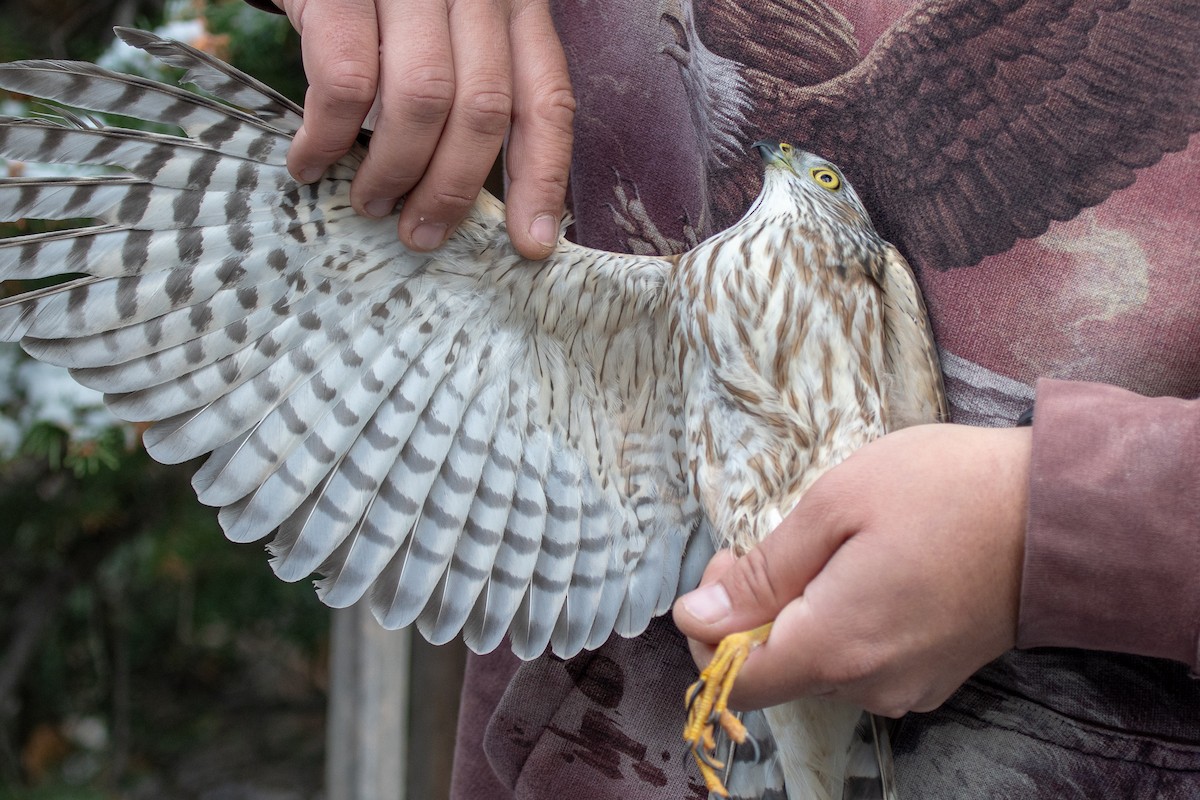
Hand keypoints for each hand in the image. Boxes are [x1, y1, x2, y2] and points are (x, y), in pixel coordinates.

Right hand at [270, 0, 574, 257]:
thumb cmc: (381, 7)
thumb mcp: (446, 35)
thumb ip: (471, 95)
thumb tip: (468, 203)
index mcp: (515, 7)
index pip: (546, 101)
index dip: (542, 179)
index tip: (529, 243)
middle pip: (484, 109)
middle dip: (452, 188)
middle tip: (420, 233)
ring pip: (422, 99)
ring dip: (394, 170)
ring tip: (370, 202)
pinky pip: (344, 80)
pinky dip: (327, 137)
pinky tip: (312, 162)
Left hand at [672, 423, 1030, 717]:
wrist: (1059, 512)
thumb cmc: (944, 490)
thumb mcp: (835, 506)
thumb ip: (761, 572)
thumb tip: (696, 618)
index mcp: (835, 649)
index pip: (731, 683)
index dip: (710, 628)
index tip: (733, 564)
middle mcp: (868, 687)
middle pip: (773, 674)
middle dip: (753, 613)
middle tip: (780, 543)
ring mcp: (905, 688)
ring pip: (815, 668)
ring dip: (800, 617)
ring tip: (834, 550)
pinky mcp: (932, 678)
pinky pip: (860, 666)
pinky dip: (843, 627)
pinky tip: (869, 573)